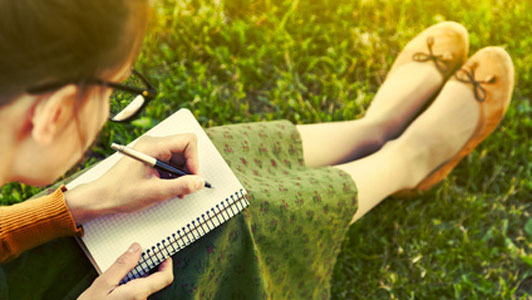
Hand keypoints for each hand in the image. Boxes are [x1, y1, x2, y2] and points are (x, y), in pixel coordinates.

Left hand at [66, 134, 205, 223]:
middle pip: (184, 149)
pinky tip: (169, 188)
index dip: (194, 160)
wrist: (100, 197)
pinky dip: (173, 175)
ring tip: (176, 191)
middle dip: (189, 168)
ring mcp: (151, 150)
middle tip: (187, 187)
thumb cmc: (121, 193)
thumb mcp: (156, 192)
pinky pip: (170, 162)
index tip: (193, 178)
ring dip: (182, 174)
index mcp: (153, 146)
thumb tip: (200, 182)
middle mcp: (153, 144)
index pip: (187, 141)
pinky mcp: (149, 158)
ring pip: (179, 157)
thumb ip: (181, 186)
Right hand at [78, 243, 172, 299]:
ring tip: (118, 275)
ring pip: (143, 288)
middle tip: (134, 259)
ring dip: (135, 279)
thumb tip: (136, 250)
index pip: (165, 277)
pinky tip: (116, 287)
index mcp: (137, 294)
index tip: (162, 254)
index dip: (166, 264)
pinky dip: (130, 287)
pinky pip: (136, 295)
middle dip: (145, 269)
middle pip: (153, 281)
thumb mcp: (102, 284)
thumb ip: (122, 265)